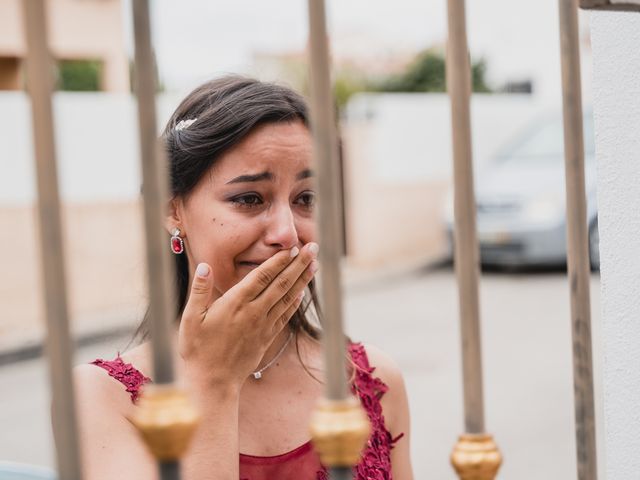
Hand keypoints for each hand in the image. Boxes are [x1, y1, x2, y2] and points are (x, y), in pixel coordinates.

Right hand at [178, 243, 318, 389]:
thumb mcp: (190, 318)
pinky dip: (295, 302)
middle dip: (298, 264)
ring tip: (315, 264)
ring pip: (287, 298)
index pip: (262, 276)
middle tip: (313, 248)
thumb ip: (199, 291)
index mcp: (235, 303)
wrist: (213, 382)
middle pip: (281, 283)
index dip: (279, 261)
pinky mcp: (267, 337)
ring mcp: (263, 326)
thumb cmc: (197, 349)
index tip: (292, 247)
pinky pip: (285, 316)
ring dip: (302, 280)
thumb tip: (204, 266)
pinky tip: (302, 292)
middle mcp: (254, 312)